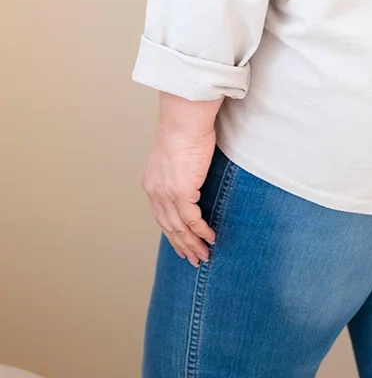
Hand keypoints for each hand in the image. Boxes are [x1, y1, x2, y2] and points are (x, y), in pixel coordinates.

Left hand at [141, 122, 217, 266]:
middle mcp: (156, 193)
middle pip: (169, 228)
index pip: (161, 217)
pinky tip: (211, 238)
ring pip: (180, 228)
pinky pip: (193, 220)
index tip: (181, 245)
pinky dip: (202, 232)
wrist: (184, 120)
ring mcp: (168, 194)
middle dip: (182, 246)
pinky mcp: (183, 192)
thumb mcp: (174, 155)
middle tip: (193, 259)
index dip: (172, 234)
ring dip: (193, 244)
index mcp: (152, 184)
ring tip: (204, 255)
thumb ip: (179, 171)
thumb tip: (190, 177)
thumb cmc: (183, 129)